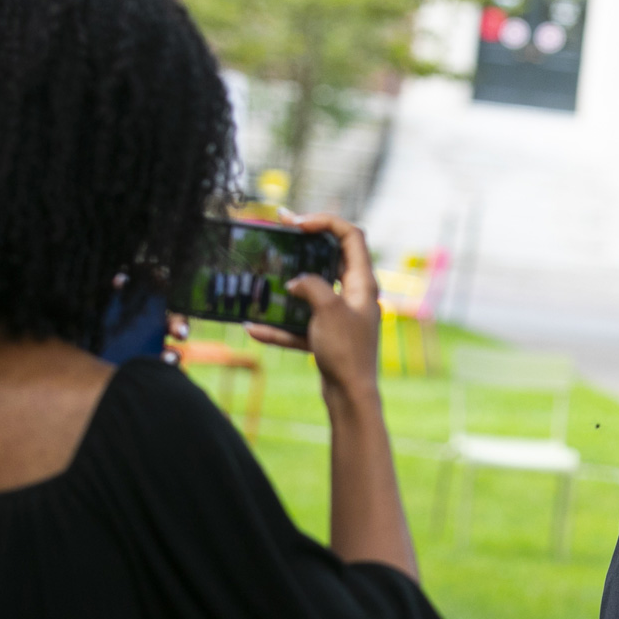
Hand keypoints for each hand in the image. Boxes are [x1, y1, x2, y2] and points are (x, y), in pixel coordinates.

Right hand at [245, 213, 379, 398]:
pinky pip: (302, 324)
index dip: (325, 222)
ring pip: (313, 291)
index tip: (297, 223)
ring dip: (288, 284)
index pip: (351, 236)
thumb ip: (311, 286)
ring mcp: (342, 316)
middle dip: (305, 244)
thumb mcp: (327, 309)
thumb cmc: (345, 351)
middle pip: (331, 257)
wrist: (350, 396)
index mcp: (363, 283)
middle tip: (280, 229)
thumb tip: (297, 282)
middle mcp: (355, 295)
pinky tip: (255, 328)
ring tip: (264, 273)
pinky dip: (281, 326)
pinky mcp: (329, 336)